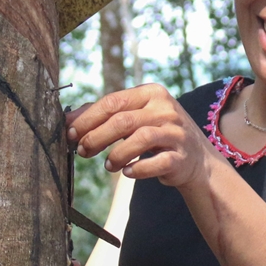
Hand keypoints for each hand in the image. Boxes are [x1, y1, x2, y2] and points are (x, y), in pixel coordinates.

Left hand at [65, 84, 220, 187]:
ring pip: (140, 139)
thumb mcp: (136, 117)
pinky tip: (127, 172)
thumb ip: (105, 115)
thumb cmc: (158, 135)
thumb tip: (68, 120)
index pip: (113, 102)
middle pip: (123, 120)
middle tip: (82, 151)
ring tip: (108, 166)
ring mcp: (176, 133)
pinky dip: (138, 169)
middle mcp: (166, 109)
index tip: (71, 133)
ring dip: (117, 155)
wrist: (197, 159)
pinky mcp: (182, 157)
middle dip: (97, 137)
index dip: (89, 118)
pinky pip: (157, 163)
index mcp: (152, 93)